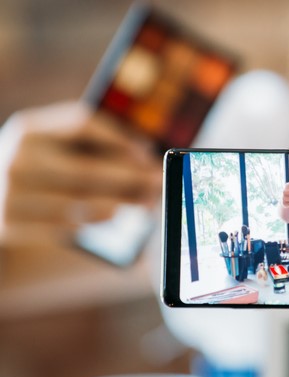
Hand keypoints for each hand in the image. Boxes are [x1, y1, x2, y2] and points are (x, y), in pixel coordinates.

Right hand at [0, 101, 161, 244]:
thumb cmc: (36, 165)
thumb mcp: (51, 144)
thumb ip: (90, 144)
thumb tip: (144, 157)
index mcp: (29, 129)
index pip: (83, 124)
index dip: (120, 138)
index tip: (148, 152)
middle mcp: (17, 159)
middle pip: (87, 169)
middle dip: (131, 177)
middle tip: (158, 181)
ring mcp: (11, 194)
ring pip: (81, 201)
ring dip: (122, 203)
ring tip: (147, 201)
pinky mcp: (12, 225)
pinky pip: (67, 225)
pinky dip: (97, 219)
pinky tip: (115, 213)